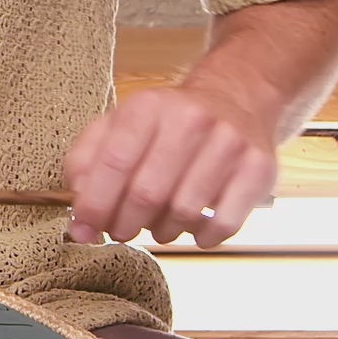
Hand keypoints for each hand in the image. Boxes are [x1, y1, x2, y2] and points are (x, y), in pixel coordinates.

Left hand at [62, 79, 279, 247]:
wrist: (235, 100)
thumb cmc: (166, 124)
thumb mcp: (118, 126)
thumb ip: (86, 163)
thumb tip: (79, 216)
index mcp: (149, 106)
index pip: (113, 163)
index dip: (94, 204)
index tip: (85, 228)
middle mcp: (191, 119)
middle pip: (147, 193)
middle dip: (125, 224)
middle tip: (120, 231)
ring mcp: (229, 143)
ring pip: (184, 213)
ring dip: (163, 231)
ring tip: (158, 224)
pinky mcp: (258, 168)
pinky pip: (223, 224)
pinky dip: (202, 238)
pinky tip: (194, 229)